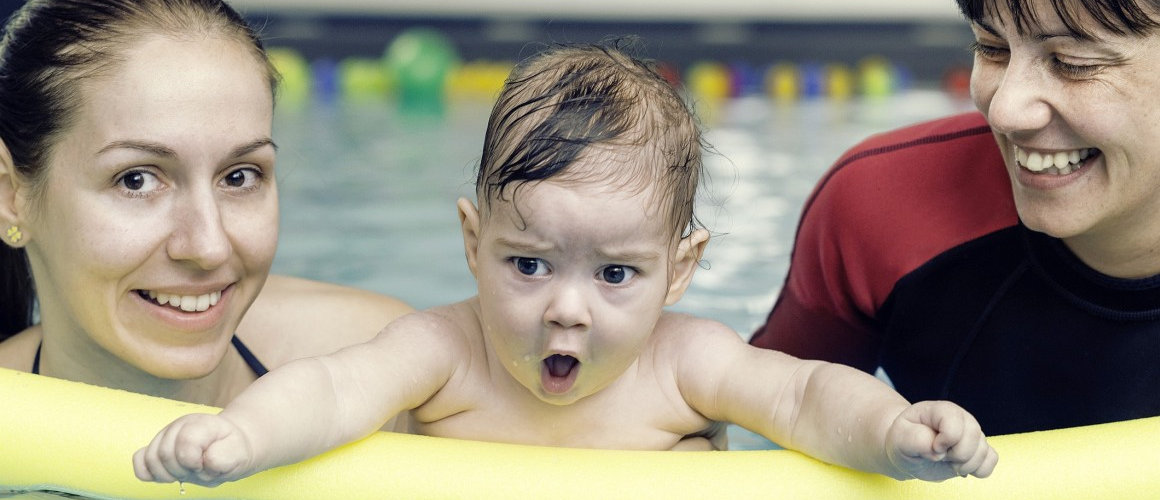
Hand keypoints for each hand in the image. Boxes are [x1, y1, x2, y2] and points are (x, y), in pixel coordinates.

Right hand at [132, 413, 254, 486]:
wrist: (228, 444)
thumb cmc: (232, 449)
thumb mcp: (238, 453)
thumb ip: (224, 457)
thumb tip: (205, 462)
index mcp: (201, 424)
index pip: (185, 443)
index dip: (195, 462)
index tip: (207, 464)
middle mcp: (179, 426)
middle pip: (165, 455)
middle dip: (183, 471)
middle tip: (200, 469)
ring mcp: (165, 436)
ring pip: (150, 459)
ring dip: (169, 474)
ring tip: (187, 471)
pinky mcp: (155, 448)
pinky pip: (139, 461)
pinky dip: (149, 472)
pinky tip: (168, 475)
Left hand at [885, 400, 997, 480]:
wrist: (908, 451)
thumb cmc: (904, 441)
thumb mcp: (900, 438)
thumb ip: (916, 440)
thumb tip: (938, 451)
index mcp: (941, 410)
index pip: (955, 423)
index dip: (945, 441)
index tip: (933, 448)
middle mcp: (961, 418)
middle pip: (974, 437)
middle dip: (956, 455)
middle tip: (940, 457)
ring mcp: (972, 433)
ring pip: (984, 451)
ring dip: (965, 465)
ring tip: (948, 462)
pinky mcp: (978, 448)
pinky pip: (991, 460)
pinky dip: (978, 470)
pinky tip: (961, 467)